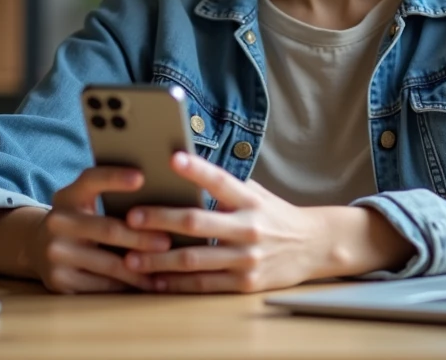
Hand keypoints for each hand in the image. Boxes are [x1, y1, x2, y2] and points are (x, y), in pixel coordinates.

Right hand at [28, 166, 173, 293]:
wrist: (37, 247)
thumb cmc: (80, 219)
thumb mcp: (84, 201)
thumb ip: (110, 194)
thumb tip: (161, 194)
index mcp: (68, 195)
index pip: (91, 180)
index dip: (115, 178)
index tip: (141, 177)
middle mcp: (57, 222)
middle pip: (108, 229)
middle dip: (141, 237)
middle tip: (168, 241)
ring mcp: (55, 253)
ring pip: (109, 264)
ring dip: (141, 268)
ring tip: (166, 266)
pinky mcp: (59, 281)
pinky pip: (102, 286)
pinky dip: (128, 286)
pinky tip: (147, 284)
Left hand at [121, 152, 332, 293]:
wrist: (314, 246)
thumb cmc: (276, 215)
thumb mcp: (257, 194)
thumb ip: (226, 186)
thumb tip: (184, 167)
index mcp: (250, 200)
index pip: (220, 180)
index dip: (197, 169)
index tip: (172, 159)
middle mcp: (249, 227)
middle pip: (198, 222)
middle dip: (161, 219)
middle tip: (131, 217)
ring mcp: (247, 258)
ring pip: (195, 259)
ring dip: (159, 260)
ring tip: (131, 258)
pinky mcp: (245, 283)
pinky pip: (204, 285)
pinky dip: (177, 284)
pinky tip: (154, 282)